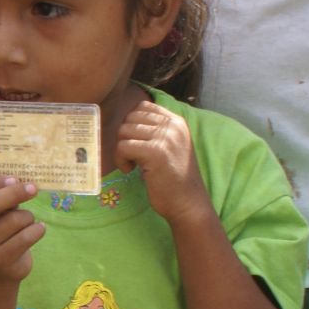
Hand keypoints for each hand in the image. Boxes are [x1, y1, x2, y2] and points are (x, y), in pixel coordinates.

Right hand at [0, 175, 44, 282]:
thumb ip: (1, 196)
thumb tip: (23, 182)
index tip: (13, 179)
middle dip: (16, 192)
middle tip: (33, 188)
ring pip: (15, 220)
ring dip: (28, 217)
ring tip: (27, 222)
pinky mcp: (0, 259)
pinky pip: (27, 236)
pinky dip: (38, 230)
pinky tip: (37, 230)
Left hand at [115, 100, 209, 223]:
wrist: (188, 202)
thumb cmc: (173, 178)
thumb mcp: (169, 146)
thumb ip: (155, 131)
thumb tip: (125, 122)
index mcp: (177, 122)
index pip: (143, 106)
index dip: (132, 124)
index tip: (136, 143)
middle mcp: (173, 126)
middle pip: (130, 118)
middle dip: (125, 137)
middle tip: (133, 156)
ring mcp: (166, 137)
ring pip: (124, 131)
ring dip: (122, 150)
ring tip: (133, 164)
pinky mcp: (156, 152)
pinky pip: (123, 147)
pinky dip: (120, 160)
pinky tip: (130, 170)